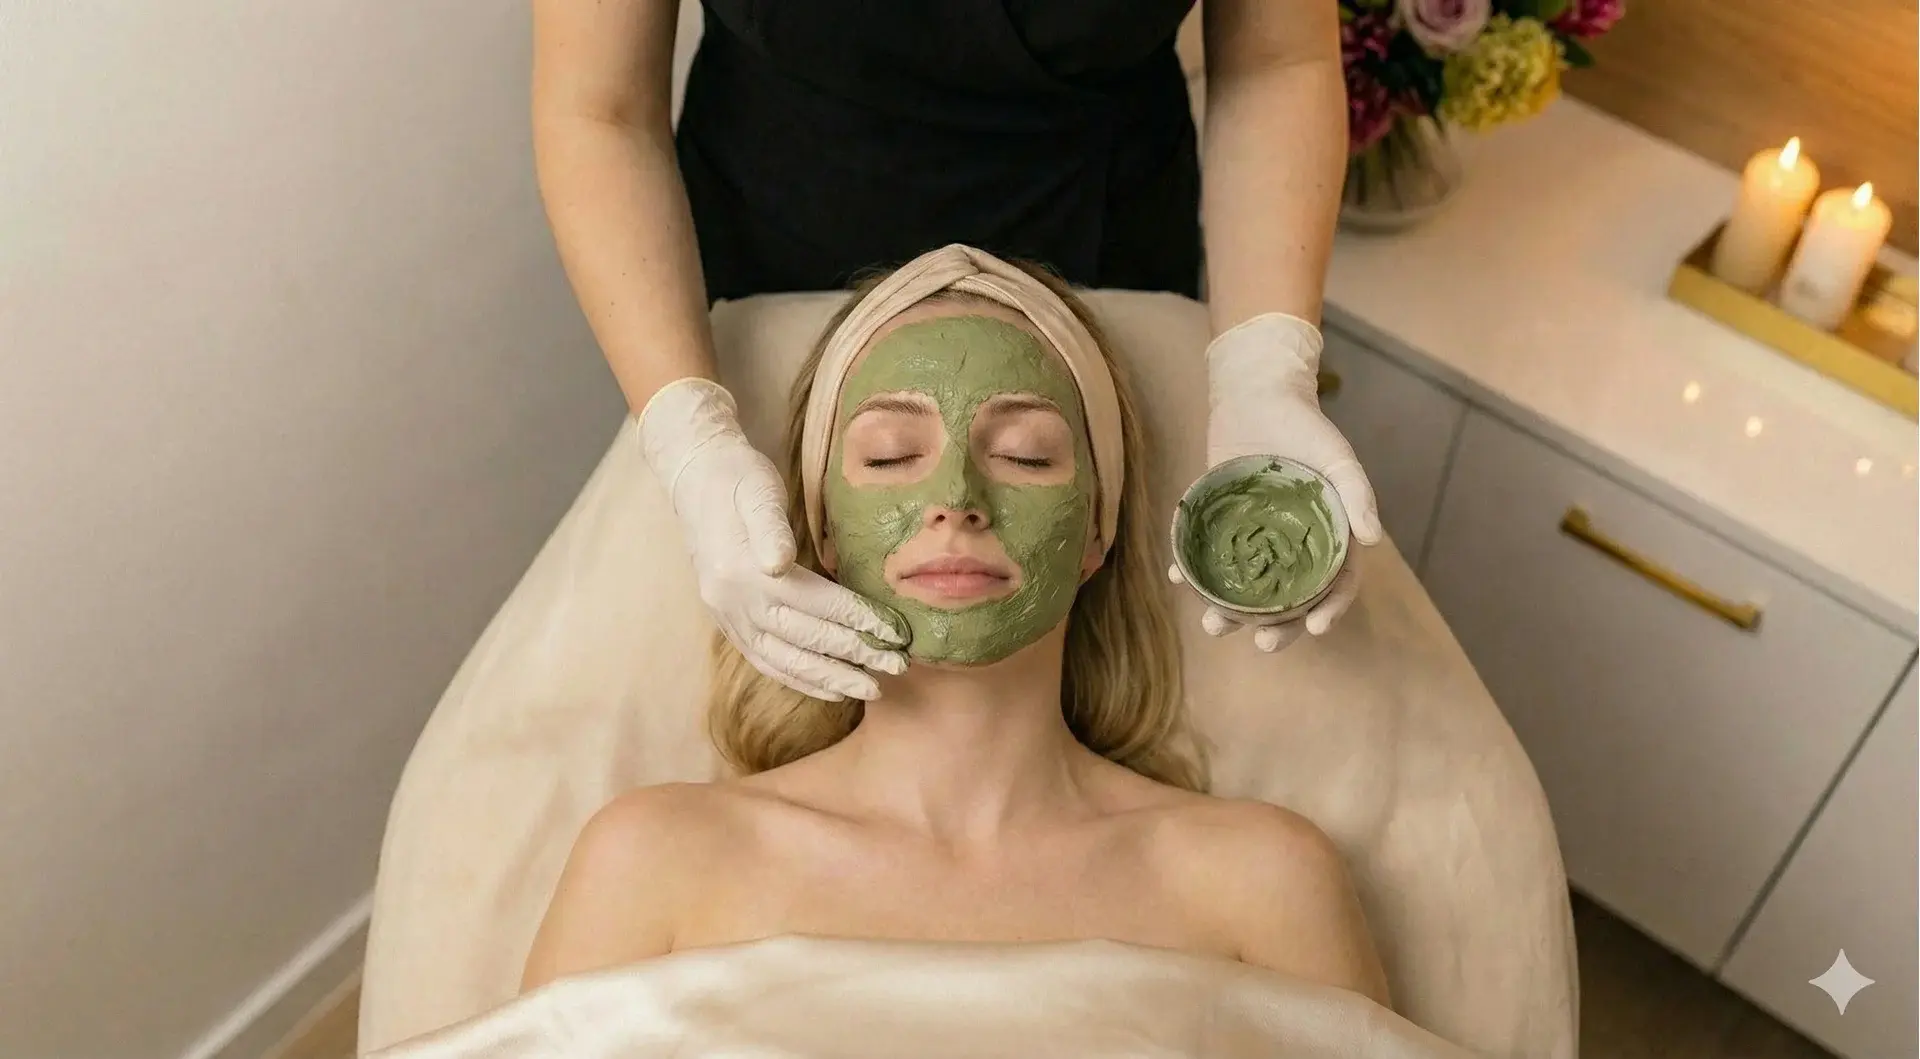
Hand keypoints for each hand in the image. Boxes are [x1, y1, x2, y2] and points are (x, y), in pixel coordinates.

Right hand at [637, 379, 907, 699]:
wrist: (695, 478)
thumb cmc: (738, 479)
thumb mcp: (757, 490)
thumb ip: (771, 526)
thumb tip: (780, 563)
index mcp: (744, 571)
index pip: (814, 604)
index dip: (857, 620)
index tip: (895, 633)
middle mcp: (734, 602)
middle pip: (804, 638)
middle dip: (854, 656)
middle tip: (897, 668)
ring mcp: (727, 617)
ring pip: (784, 661)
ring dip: (829, 679)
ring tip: (869, 690)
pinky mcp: (727, 623)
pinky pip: (764, 662)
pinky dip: (798, 680)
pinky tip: (829, 690)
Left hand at [1191, 312, 1382, 651]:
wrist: (1257, 395)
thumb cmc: (1306, 427)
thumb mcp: (1338, 457)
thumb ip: (1357, 494)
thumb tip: (1374, 540)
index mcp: (1326, 538)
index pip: (1335, 584)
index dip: (1329, 610)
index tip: (1314, 629)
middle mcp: (1290, 547)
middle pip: (1286, 600)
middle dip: (1274, 628)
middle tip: (1260, 645)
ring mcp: (1252, 539)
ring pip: (1243, 588)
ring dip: (1228, 612)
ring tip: (1212, 625)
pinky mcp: (1217, 525)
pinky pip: (1205, 556)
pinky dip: (1190, 571)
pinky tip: (1177, 579)